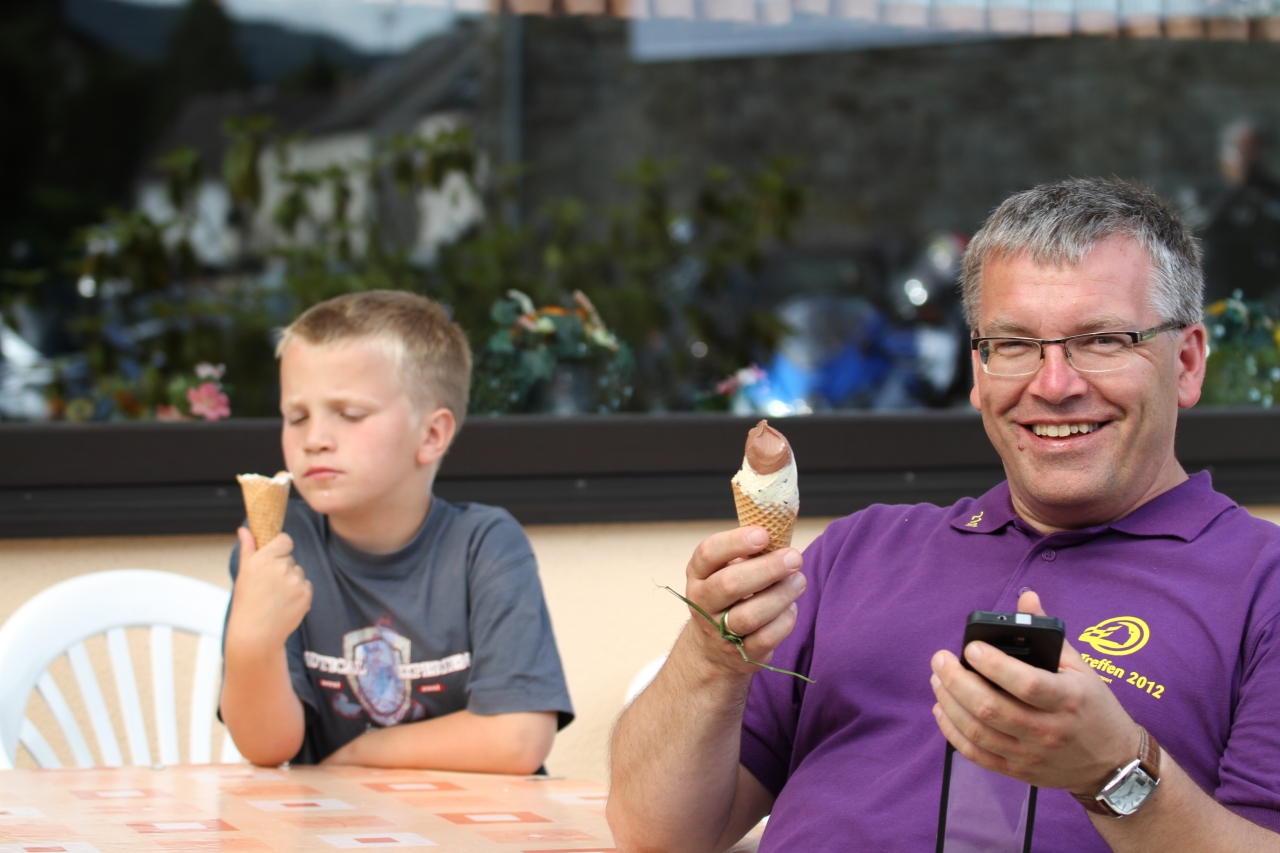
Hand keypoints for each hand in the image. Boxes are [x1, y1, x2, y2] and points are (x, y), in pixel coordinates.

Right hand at [226, 527, 312, 650]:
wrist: (256, 634)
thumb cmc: (246, 603)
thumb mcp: (244, 574)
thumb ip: (248, 548)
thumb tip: (244, 529)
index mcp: (264, 559)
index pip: (285, 540)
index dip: (280, 548)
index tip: (274, 558)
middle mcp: (281, 567)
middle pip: (290, 558)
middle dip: (282, 569)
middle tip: (268, 587)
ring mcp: (296, 581)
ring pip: (299, 573)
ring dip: (291, 581)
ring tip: (275, 598)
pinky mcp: (306, 594)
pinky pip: (306, 586)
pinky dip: (299, 593)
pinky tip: (285, 604)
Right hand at [682, 526, 806, 677]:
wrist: (714, 647)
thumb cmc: (731, 595)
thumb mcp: (728, 569)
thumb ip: (750, 551)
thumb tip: (782, 529)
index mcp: (698, 574)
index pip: (709, 553)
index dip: (736, 542)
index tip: (764, 534)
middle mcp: (702, 602)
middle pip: (730, 584)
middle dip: (767, 568)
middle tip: (794, 557)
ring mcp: (718, 631)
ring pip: (750, 615)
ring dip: (780, 595)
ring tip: (799, 580)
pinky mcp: (740, 654)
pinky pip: (766, 638)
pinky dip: (784, 620)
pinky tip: (791, 607)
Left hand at [930, 590, 1140, 793]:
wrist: (1112, 762)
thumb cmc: (1093, 707)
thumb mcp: (1081, 668)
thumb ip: (1048, 633)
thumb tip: (1026, 596)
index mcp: (1068, 699)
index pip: (1026, 683)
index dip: (994, 665)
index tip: (971, 648)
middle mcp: (1049, 730)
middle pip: (991, 708)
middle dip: (957, 680)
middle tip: (940, 659)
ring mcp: (1031, 754)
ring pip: (978, 731)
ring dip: (949, 702)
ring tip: (938, 679)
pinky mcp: (1018, 771)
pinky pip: (976, 754)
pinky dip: (952, 732)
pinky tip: (942, 709)